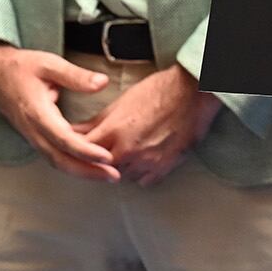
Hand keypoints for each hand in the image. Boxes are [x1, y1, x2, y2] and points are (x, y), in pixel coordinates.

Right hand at [0, 40, 118, 180]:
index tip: (106, 157)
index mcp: (37, 112)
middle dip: (86, 171)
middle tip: (113, 175)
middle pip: (59, 159)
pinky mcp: (33, 135)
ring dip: (80, 170)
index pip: (63, 139)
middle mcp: (32, 129)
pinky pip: (52, 154)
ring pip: (55, 160)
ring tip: (106, 174)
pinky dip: (71, 163)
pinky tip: (89, 164)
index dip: (85, 151)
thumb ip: (76, 75)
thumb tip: (103, 83)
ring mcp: (31, 135)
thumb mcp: (50, 64)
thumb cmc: (21, 66)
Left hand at [73, 65, 221, 185]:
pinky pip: (144, 181)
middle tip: (105, 151)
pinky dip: (141, 173)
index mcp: (114, 131)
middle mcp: (128, 150)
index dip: (78, 151)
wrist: (194, 91)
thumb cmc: (160, 89)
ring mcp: (147, 161)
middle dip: (99, 161)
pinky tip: (144, 159)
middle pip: (100, 169)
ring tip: (128, 151)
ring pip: (122, 177)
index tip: (79, 149)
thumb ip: (98, 121)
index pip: (83, 152)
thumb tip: (77, 131)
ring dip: (120, 168)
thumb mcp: (123, 100)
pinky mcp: (164, 167)